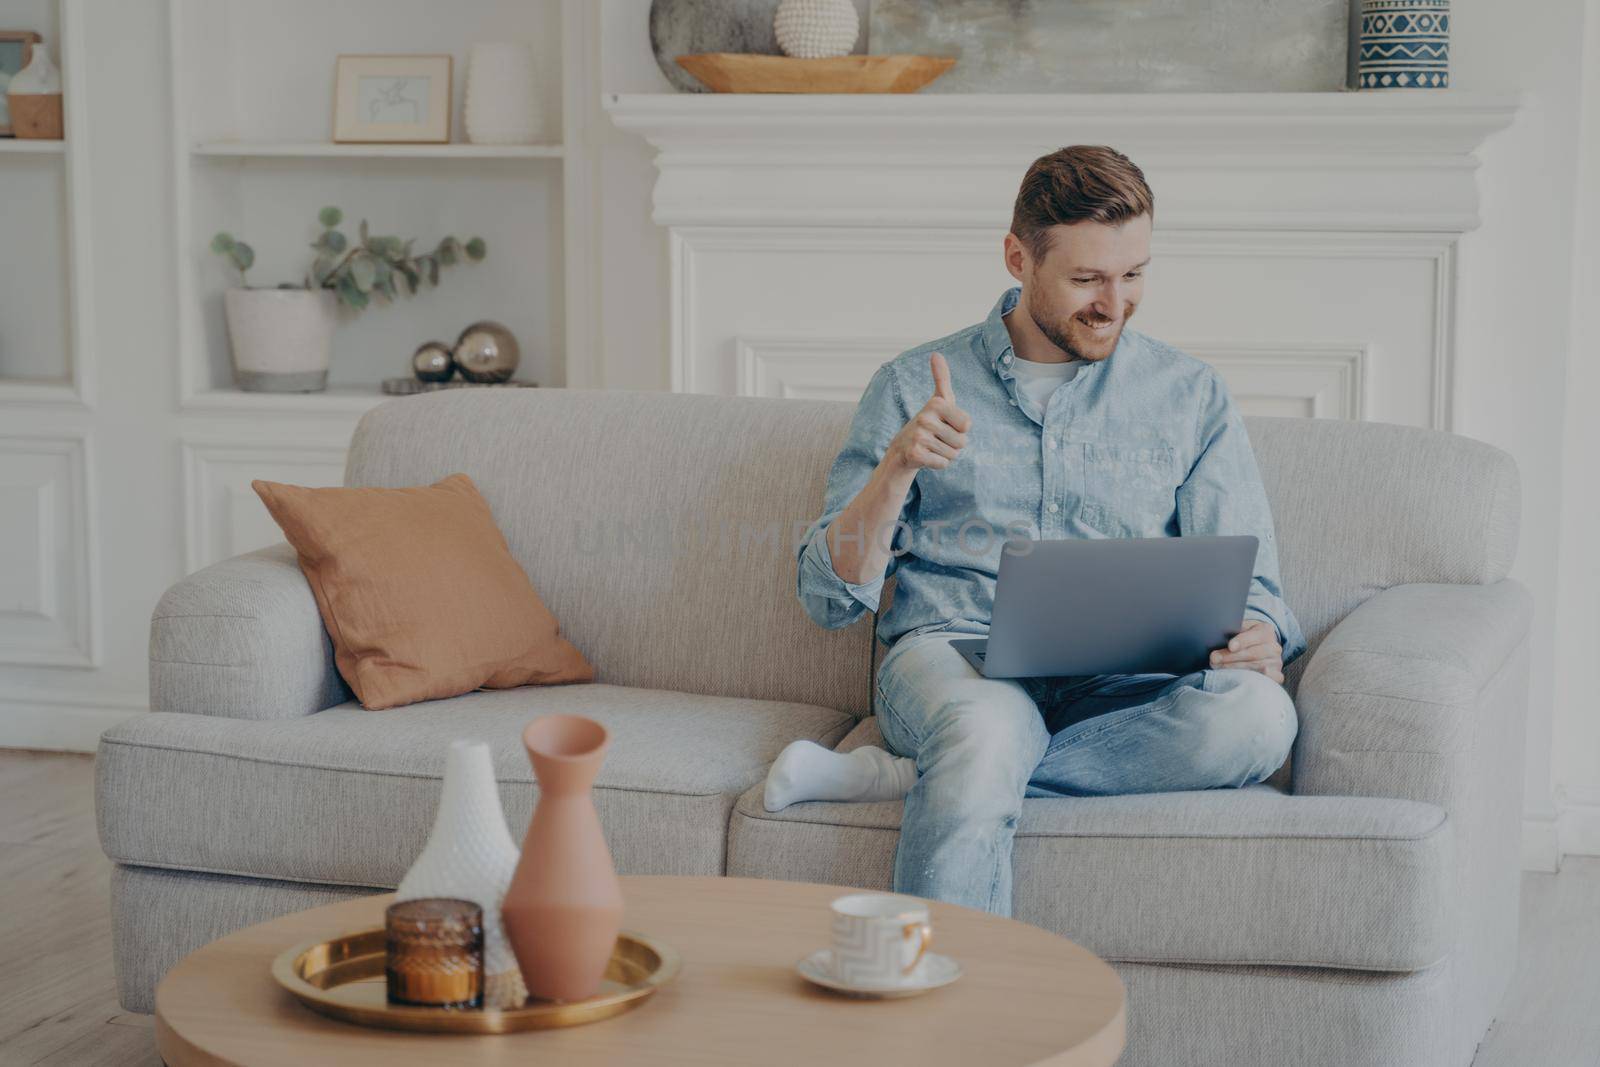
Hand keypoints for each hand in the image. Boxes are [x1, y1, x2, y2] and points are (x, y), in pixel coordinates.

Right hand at [883, 352, 971, 475]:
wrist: (902, 448)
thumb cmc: (928, 422)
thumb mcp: (938, 400)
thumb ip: (941, 378)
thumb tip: (936, 354)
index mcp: (936, 403)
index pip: (967, 425)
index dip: (960, 429)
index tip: (945, 425)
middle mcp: (925, 418)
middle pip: (962, 442)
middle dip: (953, 444)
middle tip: (937, 438)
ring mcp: (919, 436)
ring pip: (953, 454)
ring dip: (945, 454)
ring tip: (932, 447)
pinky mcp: (915, 454)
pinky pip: (943, 464)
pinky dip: (937, 464)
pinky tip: (926, 456)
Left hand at [1209, 619, 1283, 684]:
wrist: (1260, 647)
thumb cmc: (1244, 638)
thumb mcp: (1240, 629)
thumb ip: (1232, 630)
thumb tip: (1217, 634)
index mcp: (1265, 630)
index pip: (1253, 636)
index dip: (1241, 641)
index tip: (1230, 647)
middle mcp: (1274, 646)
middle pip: (1253, 654)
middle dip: (1231, 657)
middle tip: (1214, 659)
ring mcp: (1276, 661)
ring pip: (1257, 666)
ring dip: (1236, 669)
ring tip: (1219, 668)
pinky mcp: (1277, 674)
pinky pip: (1272, 678)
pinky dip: (1262, 678)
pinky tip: (1250, 678)